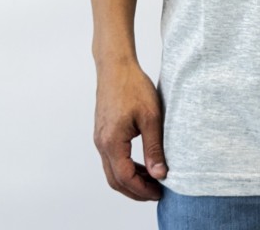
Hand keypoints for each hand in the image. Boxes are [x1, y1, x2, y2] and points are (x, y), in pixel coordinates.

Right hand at [93, 60, 167, 200]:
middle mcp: (101, 144)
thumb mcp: (150, 117)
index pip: (125, 178)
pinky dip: (125, 167)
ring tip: (152, 180)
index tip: (159, 193)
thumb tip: (159, 174)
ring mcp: (100, 139)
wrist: (116, 66)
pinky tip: (141, 164)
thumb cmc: (133, 86)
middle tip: (156, 192)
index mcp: (112, 142)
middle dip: (135, 190)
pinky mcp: (103, 133)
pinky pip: (112, 159)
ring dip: (130, 180)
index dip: (142, 190)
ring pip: (112, 171)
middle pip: (115, 180)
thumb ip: (154, 147)